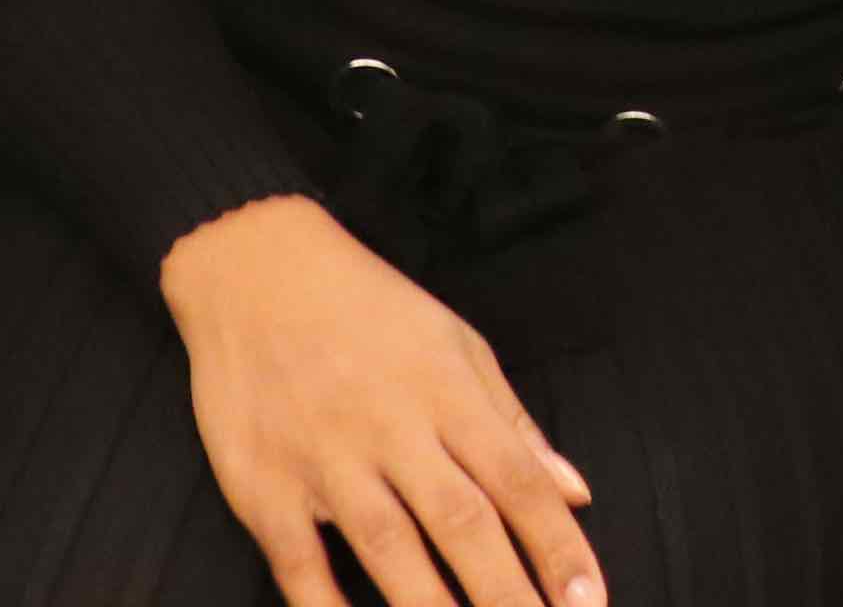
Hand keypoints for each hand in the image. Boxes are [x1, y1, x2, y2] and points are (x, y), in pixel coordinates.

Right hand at [157, 192, 602, 606]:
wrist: (253, 269)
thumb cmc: (367, 309)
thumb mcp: (454, 343)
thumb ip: (512, 423)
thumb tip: (575, 490)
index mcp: (446, 391)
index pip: (517, 480)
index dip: (558, 546)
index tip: (589, 600)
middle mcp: (391, 428)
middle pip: (461, 523)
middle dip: (507, 595)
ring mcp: (324, 460)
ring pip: (388, 550)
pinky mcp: (263, 486)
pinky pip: (299, 564)